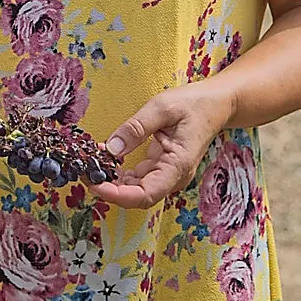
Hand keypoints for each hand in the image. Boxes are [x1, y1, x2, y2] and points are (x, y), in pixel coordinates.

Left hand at [89, 81, 234, 209]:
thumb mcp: (163, 107)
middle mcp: (173, 177)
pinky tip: (104, 159)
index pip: (145, 194)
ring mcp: (167, 174)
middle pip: (138, 196)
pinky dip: (120, 172)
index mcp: (177, 166)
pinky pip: (138, 178)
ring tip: (89, 165)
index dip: (118, 195)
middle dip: (110, 189)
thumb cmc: (194, 104)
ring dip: (112, 182)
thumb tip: (111, 148)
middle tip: (83, 173)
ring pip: (136, 189)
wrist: (217, 104)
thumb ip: (136, 128)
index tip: (94, 185)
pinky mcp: (162, 167)